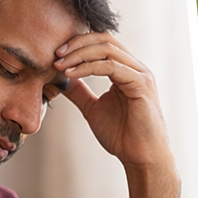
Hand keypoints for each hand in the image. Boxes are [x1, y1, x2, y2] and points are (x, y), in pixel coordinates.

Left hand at [53, 32, 171, 170]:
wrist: (141, 158)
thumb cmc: (123, 137)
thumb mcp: (93, 109)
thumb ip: (80, 92)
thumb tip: (61, 79)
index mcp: (126, 70)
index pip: (101, 43)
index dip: (78, 44)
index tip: (55, 55)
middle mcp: (135, 68)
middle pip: (104, 39)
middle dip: (77, 43)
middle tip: (55, 54)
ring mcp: (140, 74)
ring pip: (107, 49)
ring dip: (79, 54)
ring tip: (60, 64)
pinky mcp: (141, 84)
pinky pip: (110, 67)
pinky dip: (88, 67)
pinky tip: (71, 74)